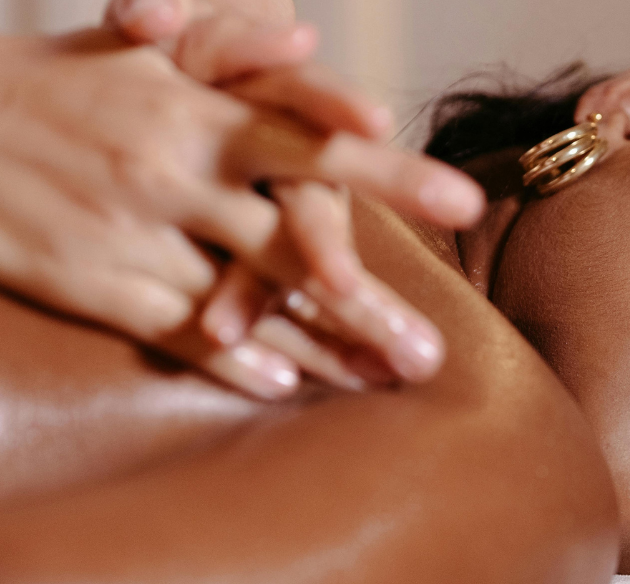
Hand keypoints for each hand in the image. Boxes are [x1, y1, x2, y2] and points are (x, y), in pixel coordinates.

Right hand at [0, 30, 481, 396]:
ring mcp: (136, 228)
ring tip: (389, 381)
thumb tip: (304, 37)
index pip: (310, 135)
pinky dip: (233, 361)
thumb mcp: (137, 48)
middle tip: (437, 349)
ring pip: (250, 299)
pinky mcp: (91, 277)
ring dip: (324, 346)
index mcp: (197, 104)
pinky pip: (175, 329)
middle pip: (295, 234)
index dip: (384, 169)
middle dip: (371, 293)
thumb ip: (225, 49)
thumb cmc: (57, 81)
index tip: (460, 201)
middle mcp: (177, 166)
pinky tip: (288, 387)